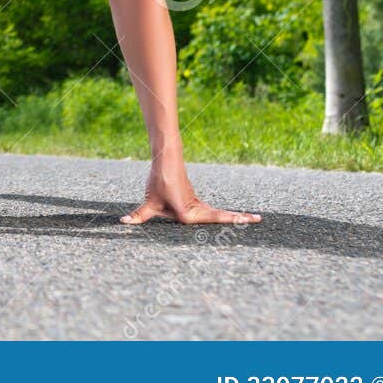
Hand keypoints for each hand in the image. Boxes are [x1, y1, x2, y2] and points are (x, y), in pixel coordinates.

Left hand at [121, 158, 261, 224]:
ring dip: (236, 217)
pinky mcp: (196, 202)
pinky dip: (227, 215)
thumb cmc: (159, 181)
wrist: (166, 160)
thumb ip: (139, 215)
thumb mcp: (149, 202)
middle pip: (221, 217)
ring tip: (257, 219)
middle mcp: (196, 209)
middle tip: (259, 219)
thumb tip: (123, 222)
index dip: (227, 219)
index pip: (209, 221)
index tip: (247, 219)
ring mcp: (198, 205)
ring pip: (219, 214)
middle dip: (239, 219)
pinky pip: (213, 212)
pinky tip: (236, 218)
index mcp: (188, 213)